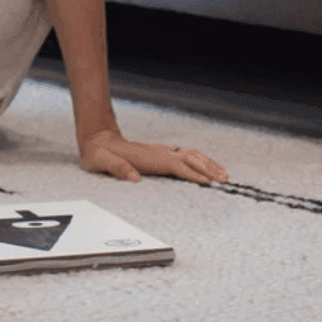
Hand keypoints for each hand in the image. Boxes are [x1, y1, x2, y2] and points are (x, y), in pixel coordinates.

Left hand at [80, 130, 229, 184]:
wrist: (97, 139)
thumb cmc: (98, 154)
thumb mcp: (101, 161)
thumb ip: (116, 168)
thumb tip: (134, 178)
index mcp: (147, 157)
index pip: (175, 165)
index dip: (191, 173)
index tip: (207, 182)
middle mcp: (157, 152)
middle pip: (189, 157)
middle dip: (208, 168)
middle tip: (225, 180)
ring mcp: (160, 151)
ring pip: (190, 154)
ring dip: (207, 163)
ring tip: (224, 174)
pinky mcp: (160, 153)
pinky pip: (185, 155)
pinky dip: (200, 160)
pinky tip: (207, 167)